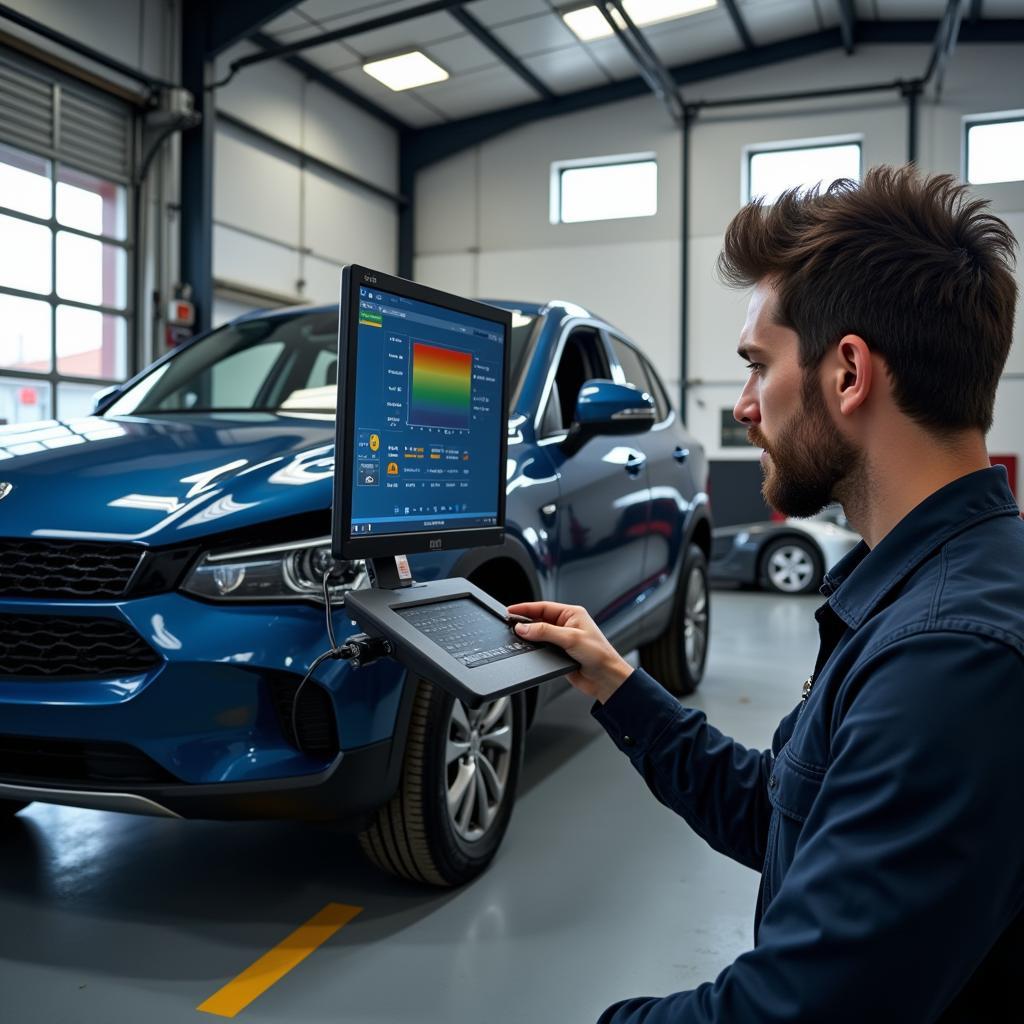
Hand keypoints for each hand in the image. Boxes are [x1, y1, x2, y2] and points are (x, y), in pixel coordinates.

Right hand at [506, 601, 632, 703]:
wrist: (606, 679)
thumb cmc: (599, 655)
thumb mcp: (570, 638)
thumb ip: (545, 632)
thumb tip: (524, 628)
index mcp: (572, 614)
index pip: (543, 607)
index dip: (525, 608)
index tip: (511, 611)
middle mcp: (566, 625)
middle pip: (539, 620)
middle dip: (525, 622)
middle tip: (509, 624)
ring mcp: (562, 640)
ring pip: (539, 635)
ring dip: (529, 637)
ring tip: (516, 636)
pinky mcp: (559, 654)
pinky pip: (542, 648)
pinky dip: (534, 649)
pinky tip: (528, 649)